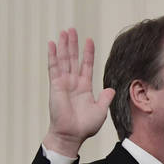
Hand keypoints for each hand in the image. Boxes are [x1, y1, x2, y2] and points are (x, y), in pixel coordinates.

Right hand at [44, 28, 114, 157]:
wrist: (72, 134)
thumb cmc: (85, 125)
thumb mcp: (100, 110)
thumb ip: (105, 98)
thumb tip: (111, 89)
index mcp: (85, 87)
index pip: (86, 65)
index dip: (88, 53)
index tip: (89, 40)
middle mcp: (74, 83)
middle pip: (73, 59)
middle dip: (73, 44)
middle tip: (72, 29)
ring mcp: (64, 83)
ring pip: (64, 60)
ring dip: (64, 45)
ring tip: (64, 31)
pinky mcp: (55, 85)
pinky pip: (53, 67)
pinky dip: (53, 55)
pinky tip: (52, 44)